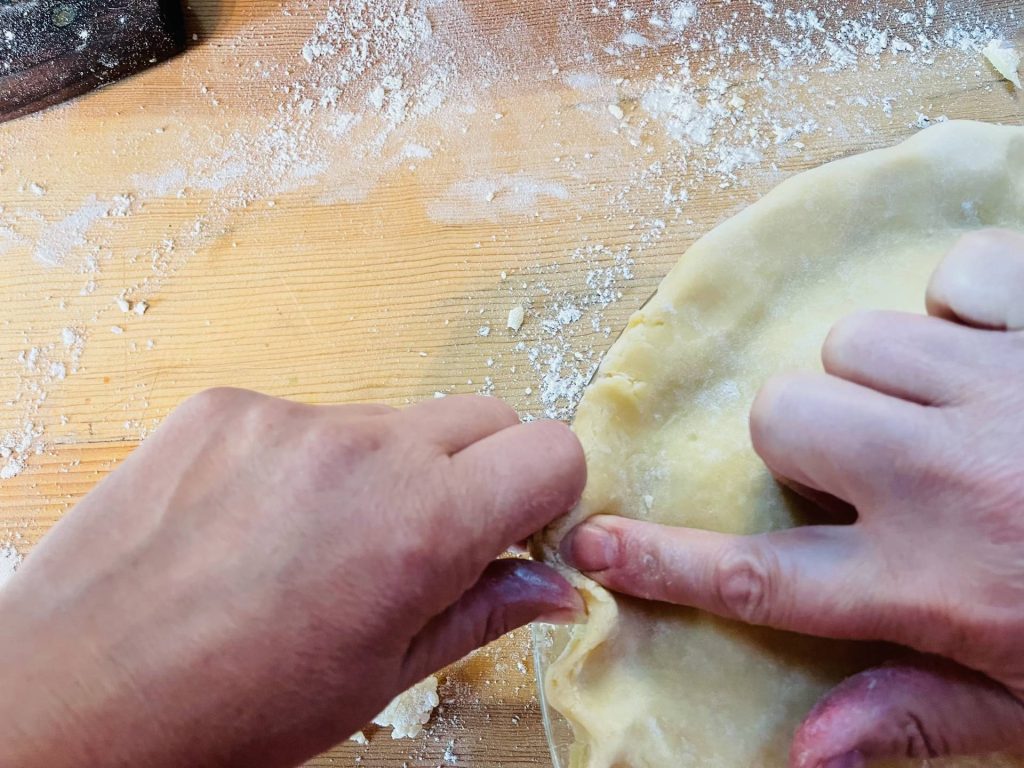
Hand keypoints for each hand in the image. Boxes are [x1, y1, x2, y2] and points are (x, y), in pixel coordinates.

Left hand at [0, 392, 584, 767]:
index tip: (519, 530)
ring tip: (330, 540)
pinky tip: (267, 522)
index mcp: (421, 523)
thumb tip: (556, 589)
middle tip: (435, 536)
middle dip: (483, 470)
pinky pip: (310, 417)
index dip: (549, 493)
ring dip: (391, 467)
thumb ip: (482, 613)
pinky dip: (313, 460)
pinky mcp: (228, 406)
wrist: (75, 694)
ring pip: (394, 418)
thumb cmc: (228, 711)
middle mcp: (363, 448)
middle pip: (485, 413)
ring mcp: (289, 418)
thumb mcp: (380, 679)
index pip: (552, 449)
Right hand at [561, 229, 1023, 767]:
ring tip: (954, 411)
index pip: (766, 580)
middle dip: (809, 440)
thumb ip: (920, 719)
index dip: (668, 562)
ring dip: (884, 378)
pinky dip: (963, 307)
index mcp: (939, 582)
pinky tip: (1003, 352)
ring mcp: (1001, 384)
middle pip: (783, 414)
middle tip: (872, 468)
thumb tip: (802, 752)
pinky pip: (951, 276)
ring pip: (854, 343)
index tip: (598, 541)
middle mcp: (949, 476)